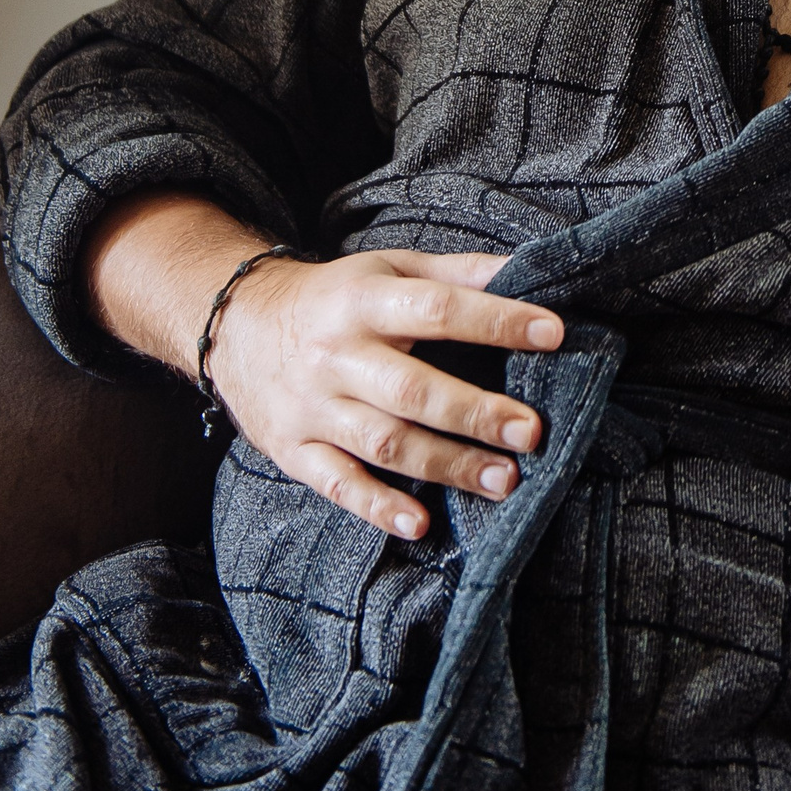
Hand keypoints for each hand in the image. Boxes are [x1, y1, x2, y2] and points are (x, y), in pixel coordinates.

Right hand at [85, 191, 563, 539]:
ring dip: (446, 465)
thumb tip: (529, 269)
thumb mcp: (388, 267)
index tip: (553, 334)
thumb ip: (457, 273)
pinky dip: (377, 507)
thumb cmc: (335, 296)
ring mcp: (311, 407)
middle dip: (475, 413)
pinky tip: (420, 524)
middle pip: (411, 389)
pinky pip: (337, 483)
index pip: (438, 309)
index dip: (496, 321)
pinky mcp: (292, 450)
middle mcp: (336, 355)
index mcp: (365, 300)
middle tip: (532, 432)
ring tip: (505, 480)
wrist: (236, 324)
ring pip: (383, 443)